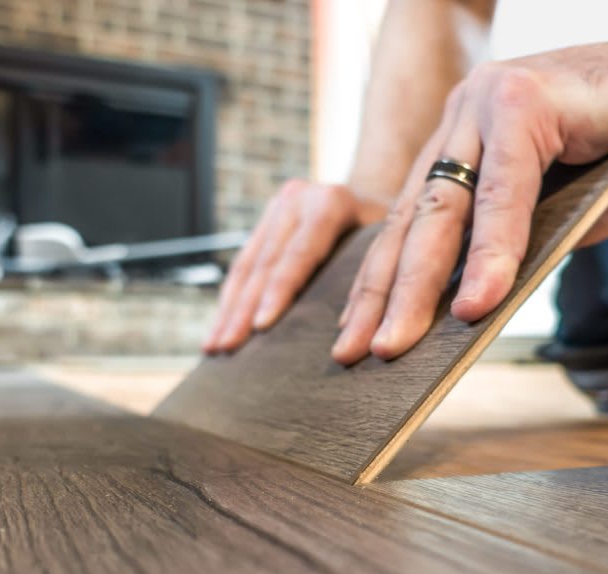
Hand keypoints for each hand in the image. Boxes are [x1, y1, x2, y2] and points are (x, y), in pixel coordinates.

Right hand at [202, 180, 385, 353]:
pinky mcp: (265, 220)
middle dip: (242, 309)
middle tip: (226, 347)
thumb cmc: (393, 230)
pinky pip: (243, 264)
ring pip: (246, 265)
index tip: (261, 327)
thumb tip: (369, 334)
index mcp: (330, 202)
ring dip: (228, 309)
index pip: (299, 253)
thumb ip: (374, 277)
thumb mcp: (393, 245)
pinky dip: (230, 299)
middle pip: (265, 262)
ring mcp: (277, 207)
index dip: (279, 292)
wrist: (375, 192)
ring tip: (214, 347)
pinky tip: (219, 328)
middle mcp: (297, 198)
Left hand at [330, 38, 607, 364]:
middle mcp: (461, 117)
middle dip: (383, 295)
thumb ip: (514, 247)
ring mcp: (487, 102)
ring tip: (399, 342)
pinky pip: (502, 192)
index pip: (410, 222)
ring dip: (420, 284)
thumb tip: (470, 310)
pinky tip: (479, 301)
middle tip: (358, 353)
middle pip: (413, 220)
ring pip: (445, 208)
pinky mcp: (524, 100)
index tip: (356, 337)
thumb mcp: (558, 214)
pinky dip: (492, 252)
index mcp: (460, 142)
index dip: (380, 283)